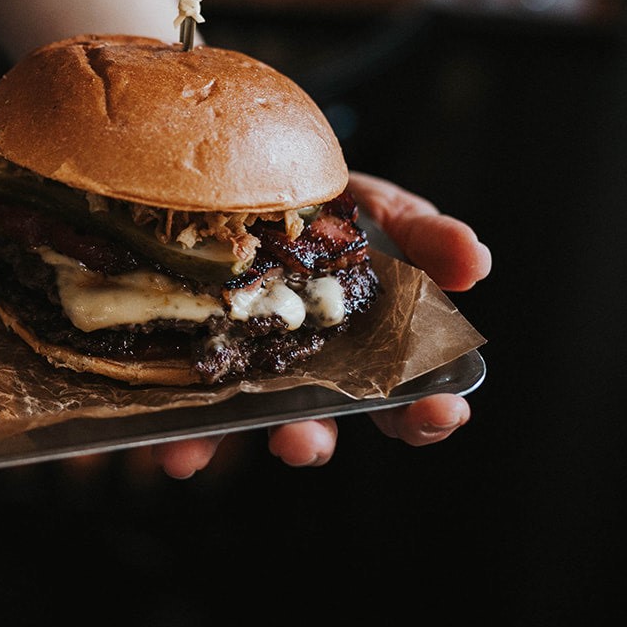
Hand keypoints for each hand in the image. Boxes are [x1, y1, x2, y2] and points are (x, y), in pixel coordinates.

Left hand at [147, 171, 492, 477]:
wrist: (247, 174)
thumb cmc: (330, 210)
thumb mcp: (385, 212)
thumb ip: (429, 238)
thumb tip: (476, 260)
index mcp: (366, 355)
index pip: (407, 402)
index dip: (426, 414)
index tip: (441, 411)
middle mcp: (305, 377)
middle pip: (317, 426)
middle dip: (309, 441)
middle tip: (301, 442)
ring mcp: (246, 373)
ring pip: (235, 423)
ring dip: (216, 441)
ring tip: (193, 453)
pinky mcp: (188, 361)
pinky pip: (172, 403)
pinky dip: (159, 426)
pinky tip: (150, 436)